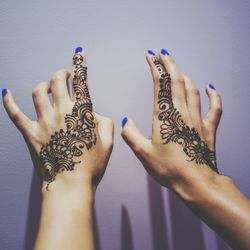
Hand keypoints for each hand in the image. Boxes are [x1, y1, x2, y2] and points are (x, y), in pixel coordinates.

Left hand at [2, 47, 113, 193]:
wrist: (70, 185)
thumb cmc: (91, 166)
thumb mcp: (108, 142)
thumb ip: (105, 122)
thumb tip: (95, 114)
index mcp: (82, 112)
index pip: (82, 81)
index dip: (81, 64)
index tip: (79, 52)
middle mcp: (61, 112)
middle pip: (57, 81)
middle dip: (62, 73)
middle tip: (65, 74)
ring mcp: (44, 121)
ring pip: (38, 92)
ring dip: (44, 85)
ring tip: (48, 86)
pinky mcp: (31, 133)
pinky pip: (15, 114)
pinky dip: (9, 102)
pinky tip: (5, 92)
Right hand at [121, 49, 221, 191]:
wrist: (196, 182)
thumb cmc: (169, 169)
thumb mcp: (143, 153)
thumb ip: (132, 135)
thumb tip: (126, 121)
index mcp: (165, 117)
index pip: (160, 84)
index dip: (155, 67)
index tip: (150, 56)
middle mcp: (182, 113)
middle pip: (177, 81)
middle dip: (169, 64)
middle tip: (162, 53)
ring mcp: (198, 119)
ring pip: (192, 90)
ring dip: (184, 76)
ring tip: (177, 68)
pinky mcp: (208, 129)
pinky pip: (215, 108)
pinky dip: (214, 96)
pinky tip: (211, 87)